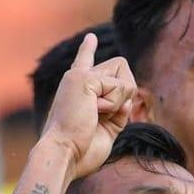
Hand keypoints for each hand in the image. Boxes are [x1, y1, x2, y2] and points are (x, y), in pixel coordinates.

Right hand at [39, 33, 135, 179]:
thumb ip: (118, 113)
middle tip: (102, 115)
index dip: (87, 50)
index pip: (84, 64)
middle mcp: (76, 79)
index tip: (90, 38)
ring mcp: (80, 76)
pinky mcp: (84, 78)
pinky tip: (93, 113)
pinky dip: (114, 105)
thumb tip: (130, 98)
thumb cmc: (80, 153)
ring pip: (125, 79)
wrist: (63, 155)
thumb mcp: (105, 131)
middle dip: (125, 95)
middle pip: (121, 68)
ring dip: (119, 103)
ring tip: (94, 116)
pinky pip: (121, 87)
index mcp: (77, 91)